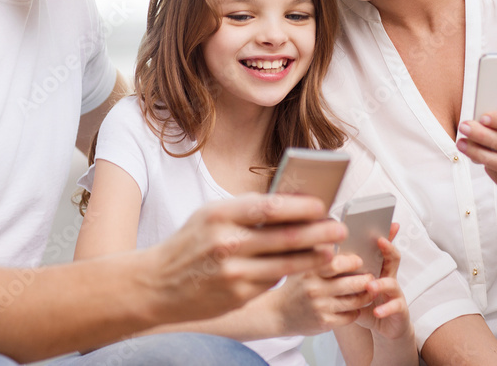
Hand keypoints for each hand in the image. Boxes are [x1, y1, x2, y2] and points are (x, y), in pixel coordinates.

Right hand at [143, 192, 346, 323]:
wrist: (157, 285)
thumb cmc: (189, 244)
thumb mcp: (210, 215)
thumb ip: (245, 209)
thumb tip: (286, 201)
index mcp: (221, 215)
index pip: (270, 207)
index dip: (301, 206)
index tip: (321, 204)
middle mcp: (228, 243)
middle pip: (285, 237)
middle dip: (318, 232)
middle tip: (339, 228)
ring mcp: (234, 273)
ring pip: (286, 264)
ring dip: (313, 257)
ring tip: (331, 250)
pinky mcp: (238, 295)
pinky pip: (272, 282)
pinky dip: (290, 273)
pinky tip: (304, 267)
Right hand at [277, 252, 374, 334]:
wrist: (277, 313)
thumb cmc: (294, 285)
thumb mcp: (300, 264)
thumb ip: (317, 250)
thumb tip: (334, 225)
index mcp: (309, 270)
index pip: (336, 263)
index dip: (352, 261)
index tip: (359, 260)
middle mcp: (314, 288)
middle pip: (350, 283)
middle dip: (366, 279)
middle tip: (371, 276)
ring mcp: (320, 307)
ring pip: (354, 301)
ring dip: (366, 295)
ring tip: (369, 290)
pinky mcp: (324, 323)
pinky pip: (350, 316)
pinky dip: (356, 310)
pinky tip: (356, 305)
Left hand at [354, 223, 412, 341]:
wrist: (384, 327)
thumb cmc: (366, 303)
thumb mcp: (354, 287)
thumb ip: (344, 273)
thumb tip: (323, 256)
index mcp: (377, 268)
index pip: (381, 247)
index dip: (381, 233)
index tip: (376, 220)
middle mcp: (388, 277)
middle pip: (393, 257)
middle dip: (388, 247)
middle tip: (380, 240)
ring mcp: (395, 293)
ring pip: (392, 282)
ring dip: (381, 283)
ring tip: (370, 285)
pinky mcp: (399, 309)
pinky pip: (395, 307)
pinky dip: (385, 309)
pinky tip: (377, 312)